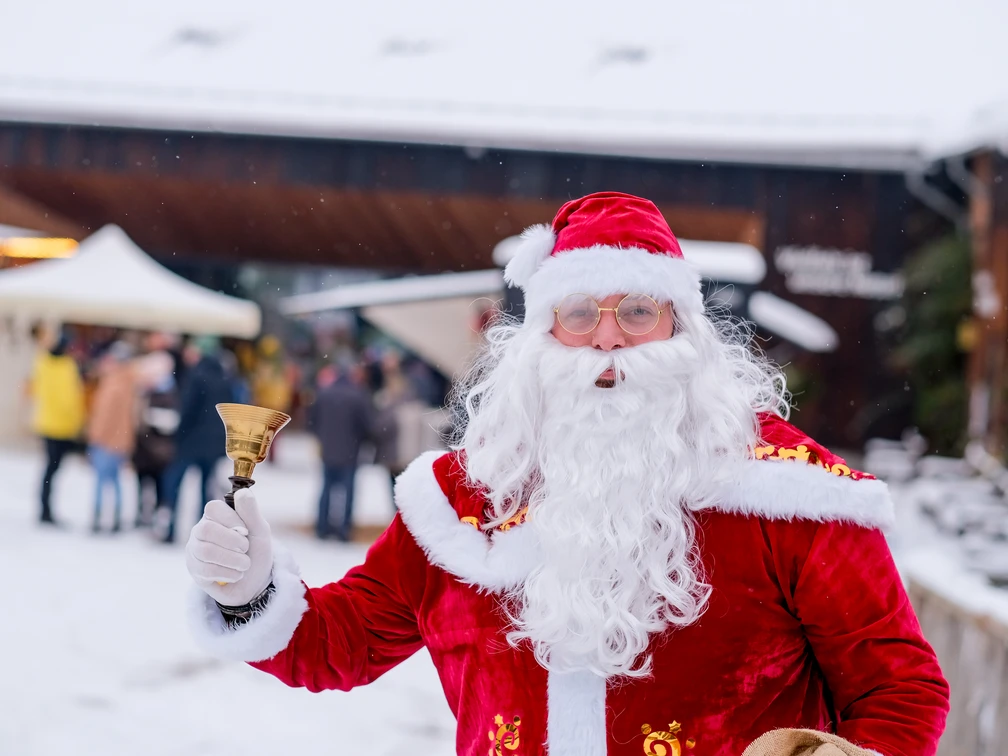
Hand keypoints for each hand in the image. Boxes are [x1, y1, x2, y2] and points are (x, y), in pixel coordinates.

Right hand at [186, 489, 272, 606]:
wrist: (255, 582)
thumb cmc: (256, 552)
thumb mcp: (260, 531)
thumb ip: (251, 512)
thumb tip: (242, 492)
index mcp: (216, 516)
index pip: (213, 508)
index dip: (230, 519)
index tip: (246, 531)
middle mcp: (201, 531)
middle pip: (206, 530)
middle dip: (232, 541)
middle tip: (245, 548)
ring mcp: (195, 551)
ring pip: (206, 551)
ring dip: (233, 560)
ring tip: (244, 564)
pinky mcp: (195, 571)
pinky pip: (207, 571)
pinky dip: (229, 573)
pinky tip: (235, 574)